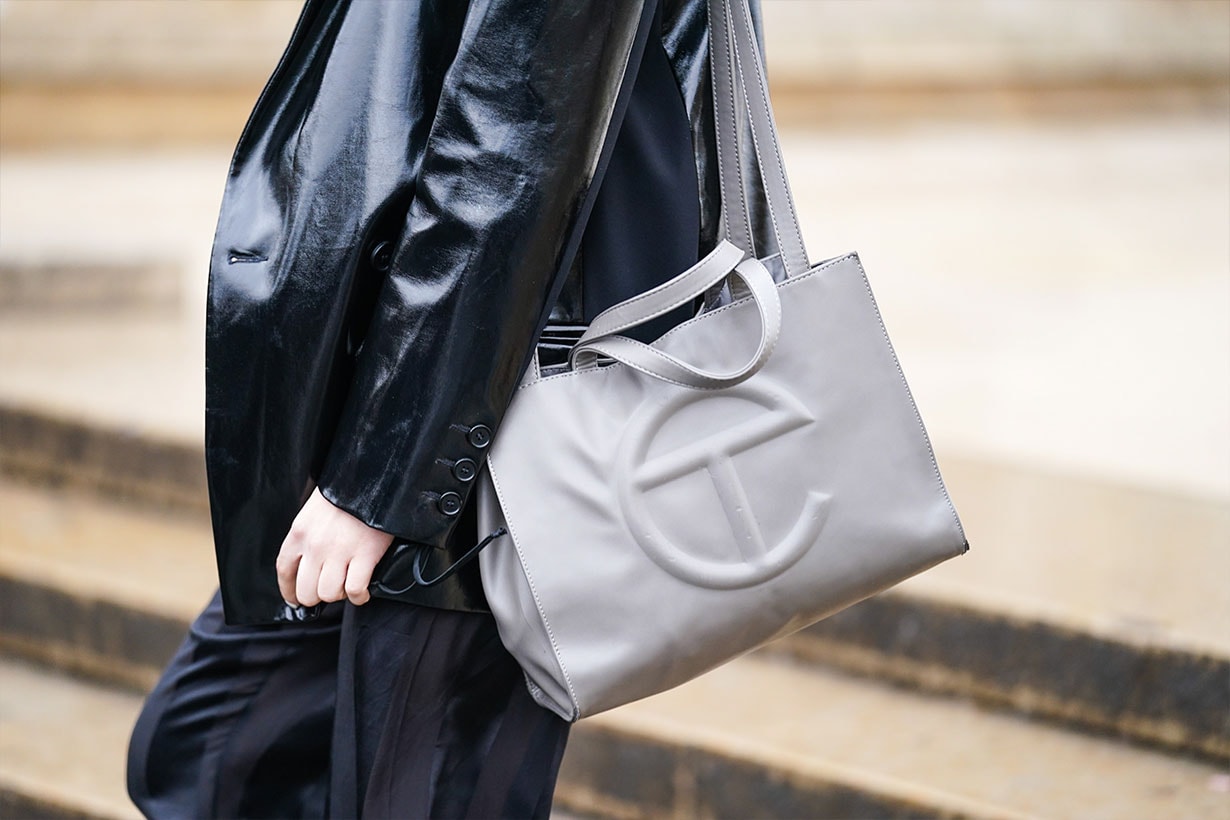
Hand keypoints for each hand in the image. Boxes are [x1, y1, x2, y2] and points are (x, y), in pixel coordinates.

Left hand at [276, 487, 394, 606]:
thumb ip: (309, 534)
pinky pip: (355, 589)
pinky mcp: (365, 555)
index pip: (285, 570)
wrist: (372, 477)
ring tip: (347, 586)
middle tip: (326, 592)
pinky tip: (362, 592)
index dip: (288, 590)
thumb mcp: (315, 510)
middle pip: (306, 590)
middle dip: (316, 597)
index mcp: (300, 532)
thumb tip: (309, 560)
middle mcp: (316, 545)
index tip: (294, 598)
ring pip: (330, 594)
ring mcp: (340, 552)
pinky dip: (359, 596)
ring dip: (339, 595)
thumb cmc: (345, 491)